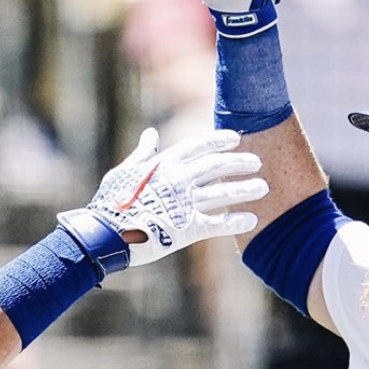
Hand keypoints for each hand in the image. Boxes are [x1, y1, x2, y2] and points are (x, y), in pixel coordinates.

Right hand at [84, 126, 266, 265]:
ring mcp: (184, 203)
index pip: (200, 145)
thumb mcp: (124, 171)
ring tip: (263, 187)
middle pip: (218, 165)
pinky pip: (218, 224)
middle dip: (240, 162)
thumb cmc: (110, 203)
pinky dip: (236, 222)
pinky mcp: (187, 229)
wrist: (105, 234)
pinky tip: (252, 220)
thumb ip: (143, 153)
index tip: (236, 138)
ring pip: (223, 192)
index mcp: (164, 163)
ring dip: (245, 189)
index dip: (220, 140)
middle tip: (257, 162)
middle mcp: (179, 179)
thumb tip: (151, 134)